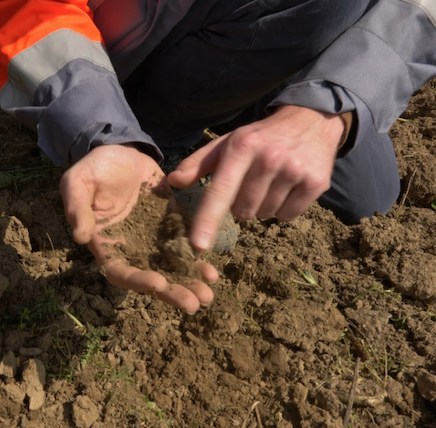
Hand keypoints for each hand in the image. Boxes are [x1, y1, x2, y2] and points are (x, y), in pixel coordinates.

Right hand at [60, 144, 218, 313]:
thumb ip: (76, 207)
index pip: (120, 271)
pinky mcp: (172, 225)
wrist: (121, 150)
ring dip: (189, 282)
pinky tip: (212, 272)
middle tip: (194, 304)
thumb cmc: (93, 168)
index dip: (138, 280)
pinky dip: (198, 260)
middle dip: (172, 292)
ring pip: (172, 268)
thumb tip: (79, 236)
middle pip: (151, 278)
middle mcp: (131, 248)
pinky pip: (186, 246)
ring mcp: (154, 239)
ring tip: (208, 293)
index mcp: (106, 244)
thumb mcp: (77, 181)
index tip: (158, 283)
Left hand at [169, 105, 344, 250]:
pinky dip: (284, 209)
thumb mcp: (228, 143)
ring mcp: (294, 171)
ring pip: (264, 215)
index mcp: (242, 147)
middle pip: (242, 211)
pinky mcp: (316, 183)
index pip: (220, 191)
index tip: (199, 245)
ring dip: (263, 206)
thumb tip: (173, 181)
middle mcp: (269, 158)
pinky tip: (287, 187)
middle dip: (242, 204)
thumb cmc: (260, 138)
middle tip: (252, 182)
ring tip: (271, 181)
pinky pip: (287, 216)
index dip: (207, 220)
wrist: (311, 121)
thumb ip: (198, 163)